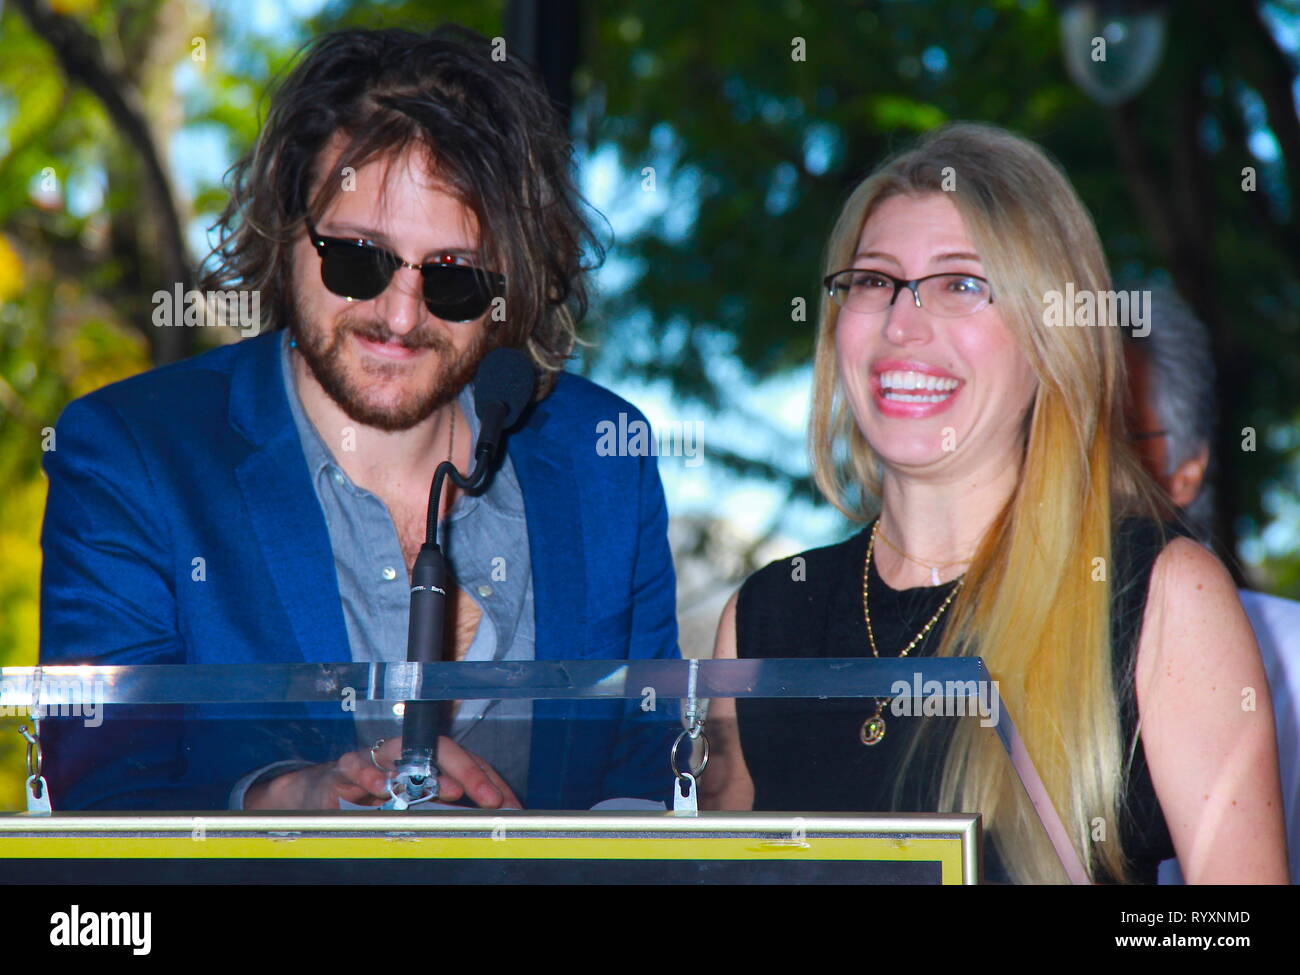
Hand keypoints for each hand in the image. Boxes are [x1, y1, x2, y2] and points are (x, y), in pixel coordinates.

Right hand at [244, 736, 521, 809]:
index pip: (463, 760)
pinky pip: (355, 767)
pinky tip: (381, 790)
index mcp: (422, 760)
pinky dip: (368, 776)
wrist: (315, 795)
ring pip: (401, 754)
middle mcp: (401, 755)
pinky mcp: (341, 772)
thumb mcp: (410, 805)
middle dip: (468, 772)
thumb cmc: (368, 799)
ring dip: (426, 771)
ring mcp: (373, 760)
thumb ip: (442, 810)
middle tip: (488, 798)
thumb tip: (486, 823)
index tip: (506, 803)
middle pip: (439, 749)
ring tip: (448, 790)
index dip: (486, 779)